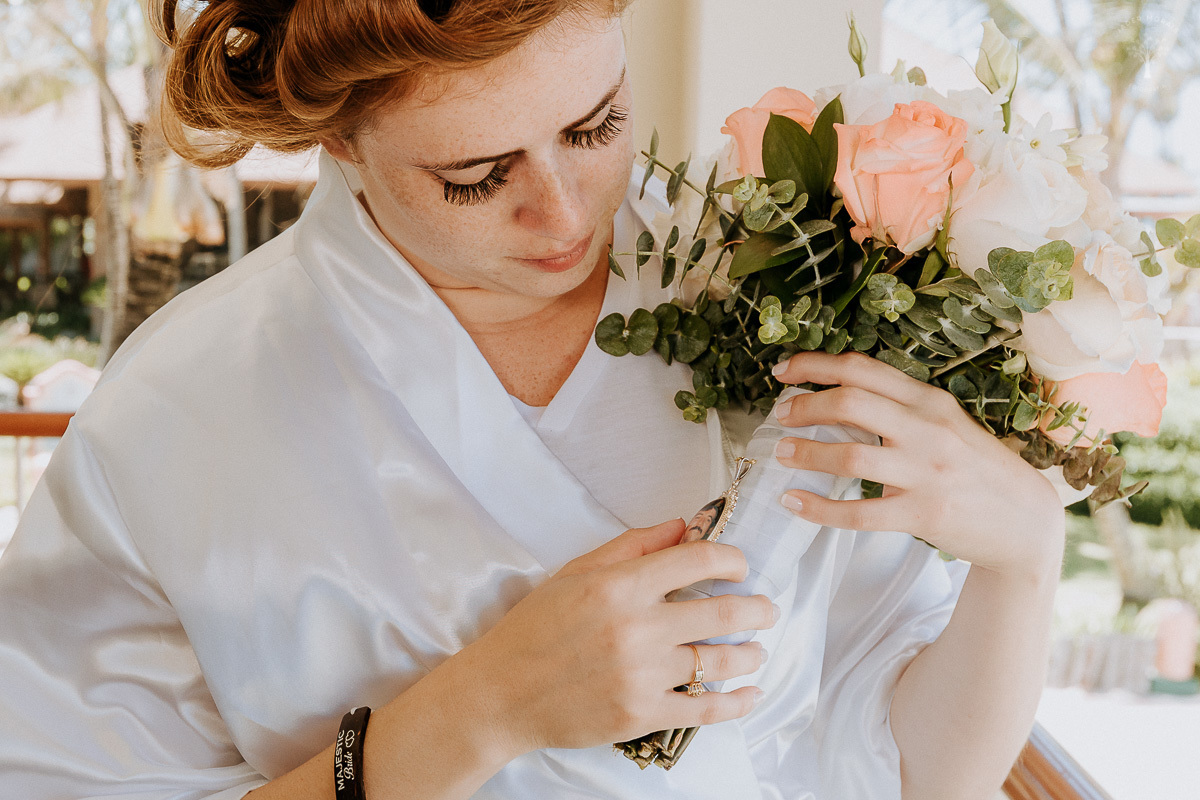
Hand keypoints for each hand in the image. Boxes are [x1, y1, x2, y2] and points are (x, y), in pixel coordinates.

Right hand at [455, 520, 775, 757]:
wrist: (501, 692)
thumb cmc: (535, 628)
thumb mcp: (577, 572)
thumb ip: (633, 546)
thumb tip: (682, 526)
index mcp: (621, 586)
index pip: (698, 560)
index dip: (732, 559)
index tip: (741, 566)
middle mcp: (637, 628)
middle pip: (723, 612)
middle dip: (758, 608)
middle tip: (767, 608)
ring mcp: (642, 674)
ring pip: (720, 661)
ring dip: (750, 652)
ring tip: (757, 648)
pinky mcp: (641, 714)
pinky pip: (705, 709)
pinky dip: (737, 703)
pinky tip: (751, 693)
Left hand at [771, 352, 1064, 576]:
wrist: (1027, 521)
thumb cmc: (975, 468)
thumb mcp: (945, 424)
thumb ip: (898, 409)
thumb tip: (835, 398)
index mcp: (929, 401)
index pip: (862, 369)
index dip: (814, 365)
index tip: (782, 370)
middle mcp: (928, 430)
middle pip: (850, 402)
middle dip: (805, 405)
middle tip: (780, 415)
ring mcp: (926, 473)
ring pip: (849, 455)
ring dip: (806, 453)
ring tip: (781, 454)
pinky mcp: (922, 515)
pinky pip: (858, 512)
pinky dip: (818, 507)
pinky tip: (794, 502)